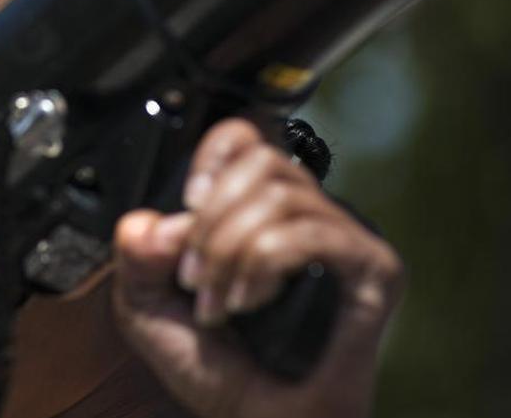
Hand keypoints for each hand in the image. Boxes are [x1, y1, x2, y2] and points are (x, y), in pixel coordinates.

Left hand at [112, 119, 402, 417]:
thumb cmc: (218, 371)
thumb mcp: (148, 308)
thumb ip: (135, 257)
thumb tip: (152, 221)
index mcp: (262, 212)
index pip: (248, 139)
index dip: (210, 160)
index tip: (187, 206)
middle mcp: (308, 215)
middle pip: (260, 161)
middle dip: (211, 222)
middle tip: (194, 279)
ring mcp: (345, 238)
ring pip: (281, 195)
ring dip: (230, 252)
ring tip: (219, 304)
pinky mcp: (375, 268)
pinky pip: (313, 232)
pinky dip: (265, 264)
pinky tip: (249, 302)